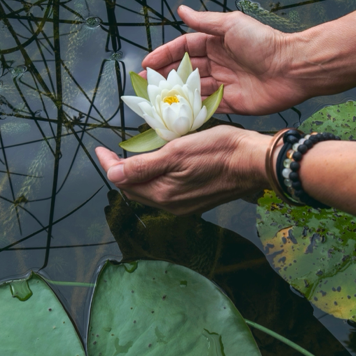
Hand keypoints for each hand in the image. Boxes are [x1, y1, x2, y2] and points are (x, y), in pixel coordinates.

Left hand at [95, 126, 270, 214]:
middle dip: (121, 172)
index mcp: (163, 194)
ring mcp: (185, 204)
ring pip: (151, 191)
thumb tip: (113, 175)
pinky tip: (160, 165)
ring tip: (133, 157)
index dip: (109, 165)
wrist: (255, 162)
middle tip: (113, 153)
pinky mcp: (196, 199)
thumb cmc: (219, 151)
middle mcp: (172, 204)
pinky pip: (167, 191)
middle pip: (135, 190)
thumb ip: (143, 166)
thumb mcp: (176, 152)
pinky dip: (156, 178)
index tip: (100, 150)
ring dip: (138, 176)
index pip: (124, 181)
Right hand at [142, 5, 312, 115]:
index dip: (164, 54)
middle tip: (145, 84)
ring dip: (175, 93)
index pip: (184, 47)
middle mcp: (218, 63)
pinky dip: (192, 108)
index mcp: (217, 42)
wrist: (291, 69)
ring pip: (193, 89)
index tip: (146, 63)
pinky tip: (177, 112)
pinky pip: (207, 106)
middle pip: (185, 69)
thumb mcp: (231, 25)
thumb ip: (204, 21)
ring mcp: (224, 83)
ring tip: (155, 99)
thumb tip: (182, 9)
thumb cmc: (263, 42)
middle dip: (165, 75)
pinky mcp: (231, 103)